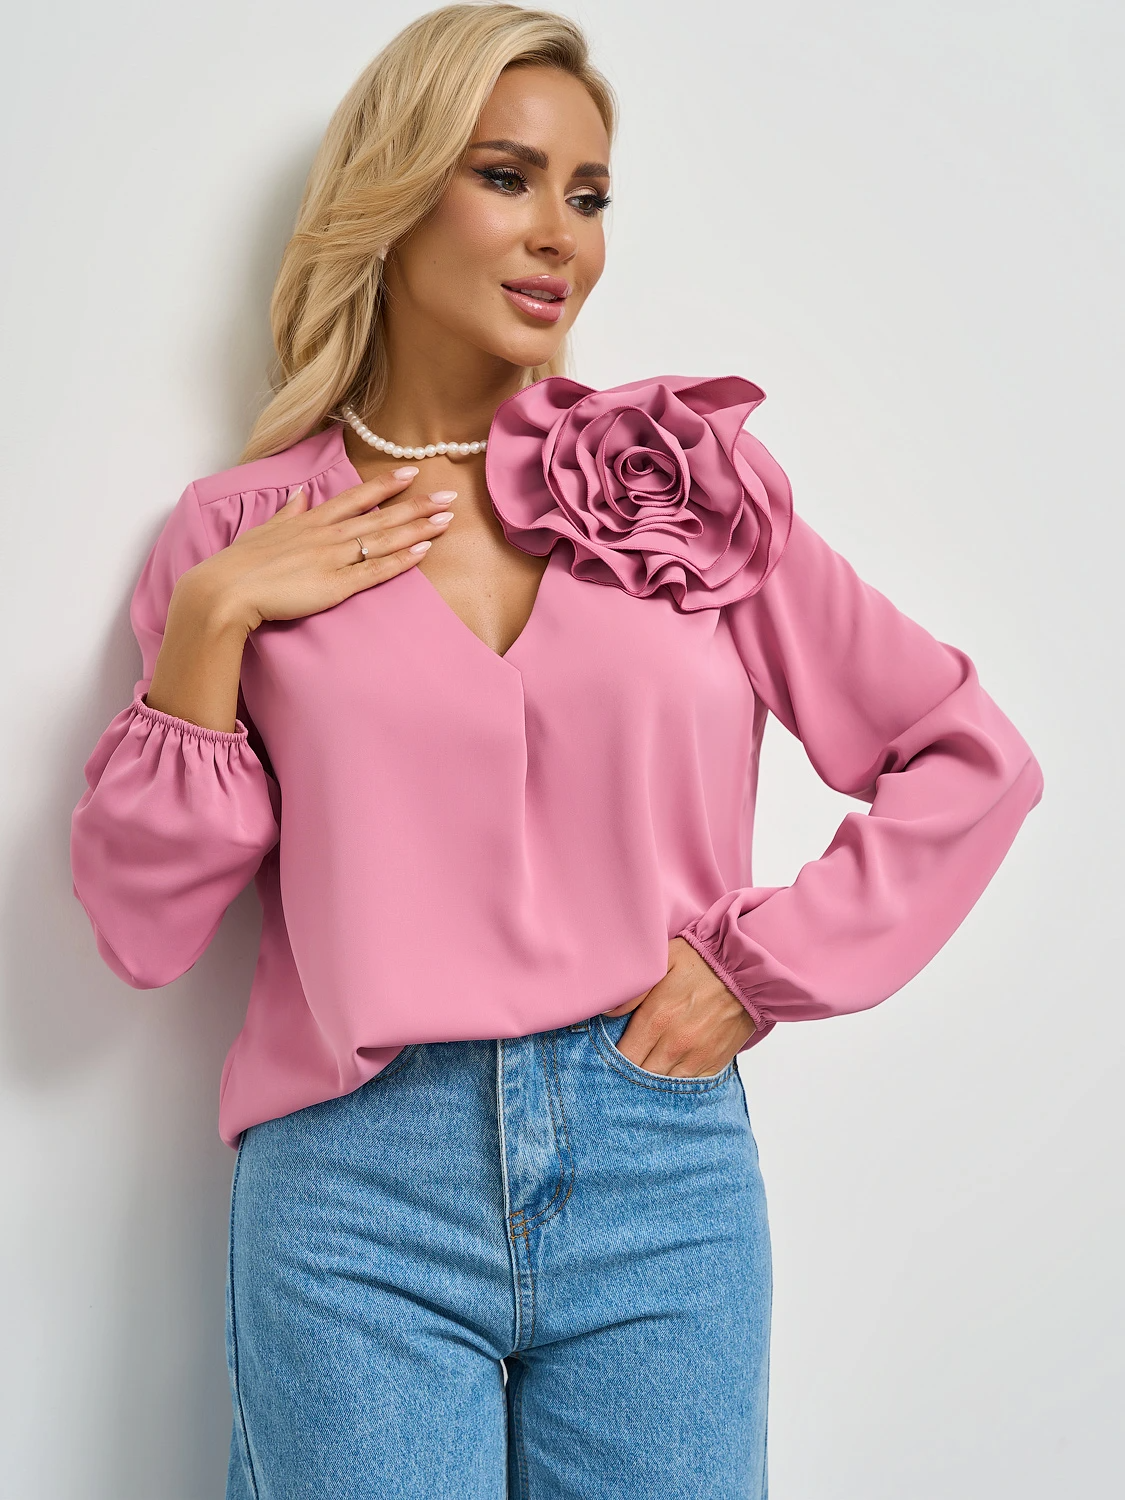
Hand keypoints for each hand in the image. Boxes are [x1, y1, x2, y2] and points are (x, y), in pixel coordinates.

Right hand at [175, 467, 457, 634]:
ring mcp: (334, 558)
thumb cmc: (239, 564)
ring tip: (447, 518)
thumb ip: (287, 513)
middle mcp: (327, 534)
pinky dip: (401, 560)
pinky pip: (376, 569)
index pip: (355, 497)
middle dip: (417, 505)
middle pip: (380, 516)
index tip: (411, 472)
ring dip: (418, 528)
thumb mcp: (264, 530)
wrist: (225, 589)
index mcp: (310, 520)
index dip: (385, 485)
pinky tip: (423, 550)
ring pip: (384, 539)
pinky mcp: (336, 585)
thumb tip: (299, 496)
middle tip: (448, 494)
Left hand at [602, 937, 755, 1076]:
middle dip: (628, 1074)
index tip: (607, 1057)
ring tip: (643, 1074)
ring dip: (650, 1083)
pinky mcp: (714, 1064)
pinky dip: (676, 1085)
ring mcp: (696, 1057)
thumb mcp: (662, 961)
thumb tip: (604, 1011)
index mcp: (657, 1017)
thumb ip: (632, 990)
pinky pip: (688, 1087)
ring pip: (662, 1086)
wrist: (747, 971)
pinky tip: (668, 1075)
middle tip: (621, 1068)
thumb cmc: (701, 961)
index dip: (612, 1059)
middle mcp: (674, 1043)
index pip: (623, 1055)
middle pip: (639, 1075)